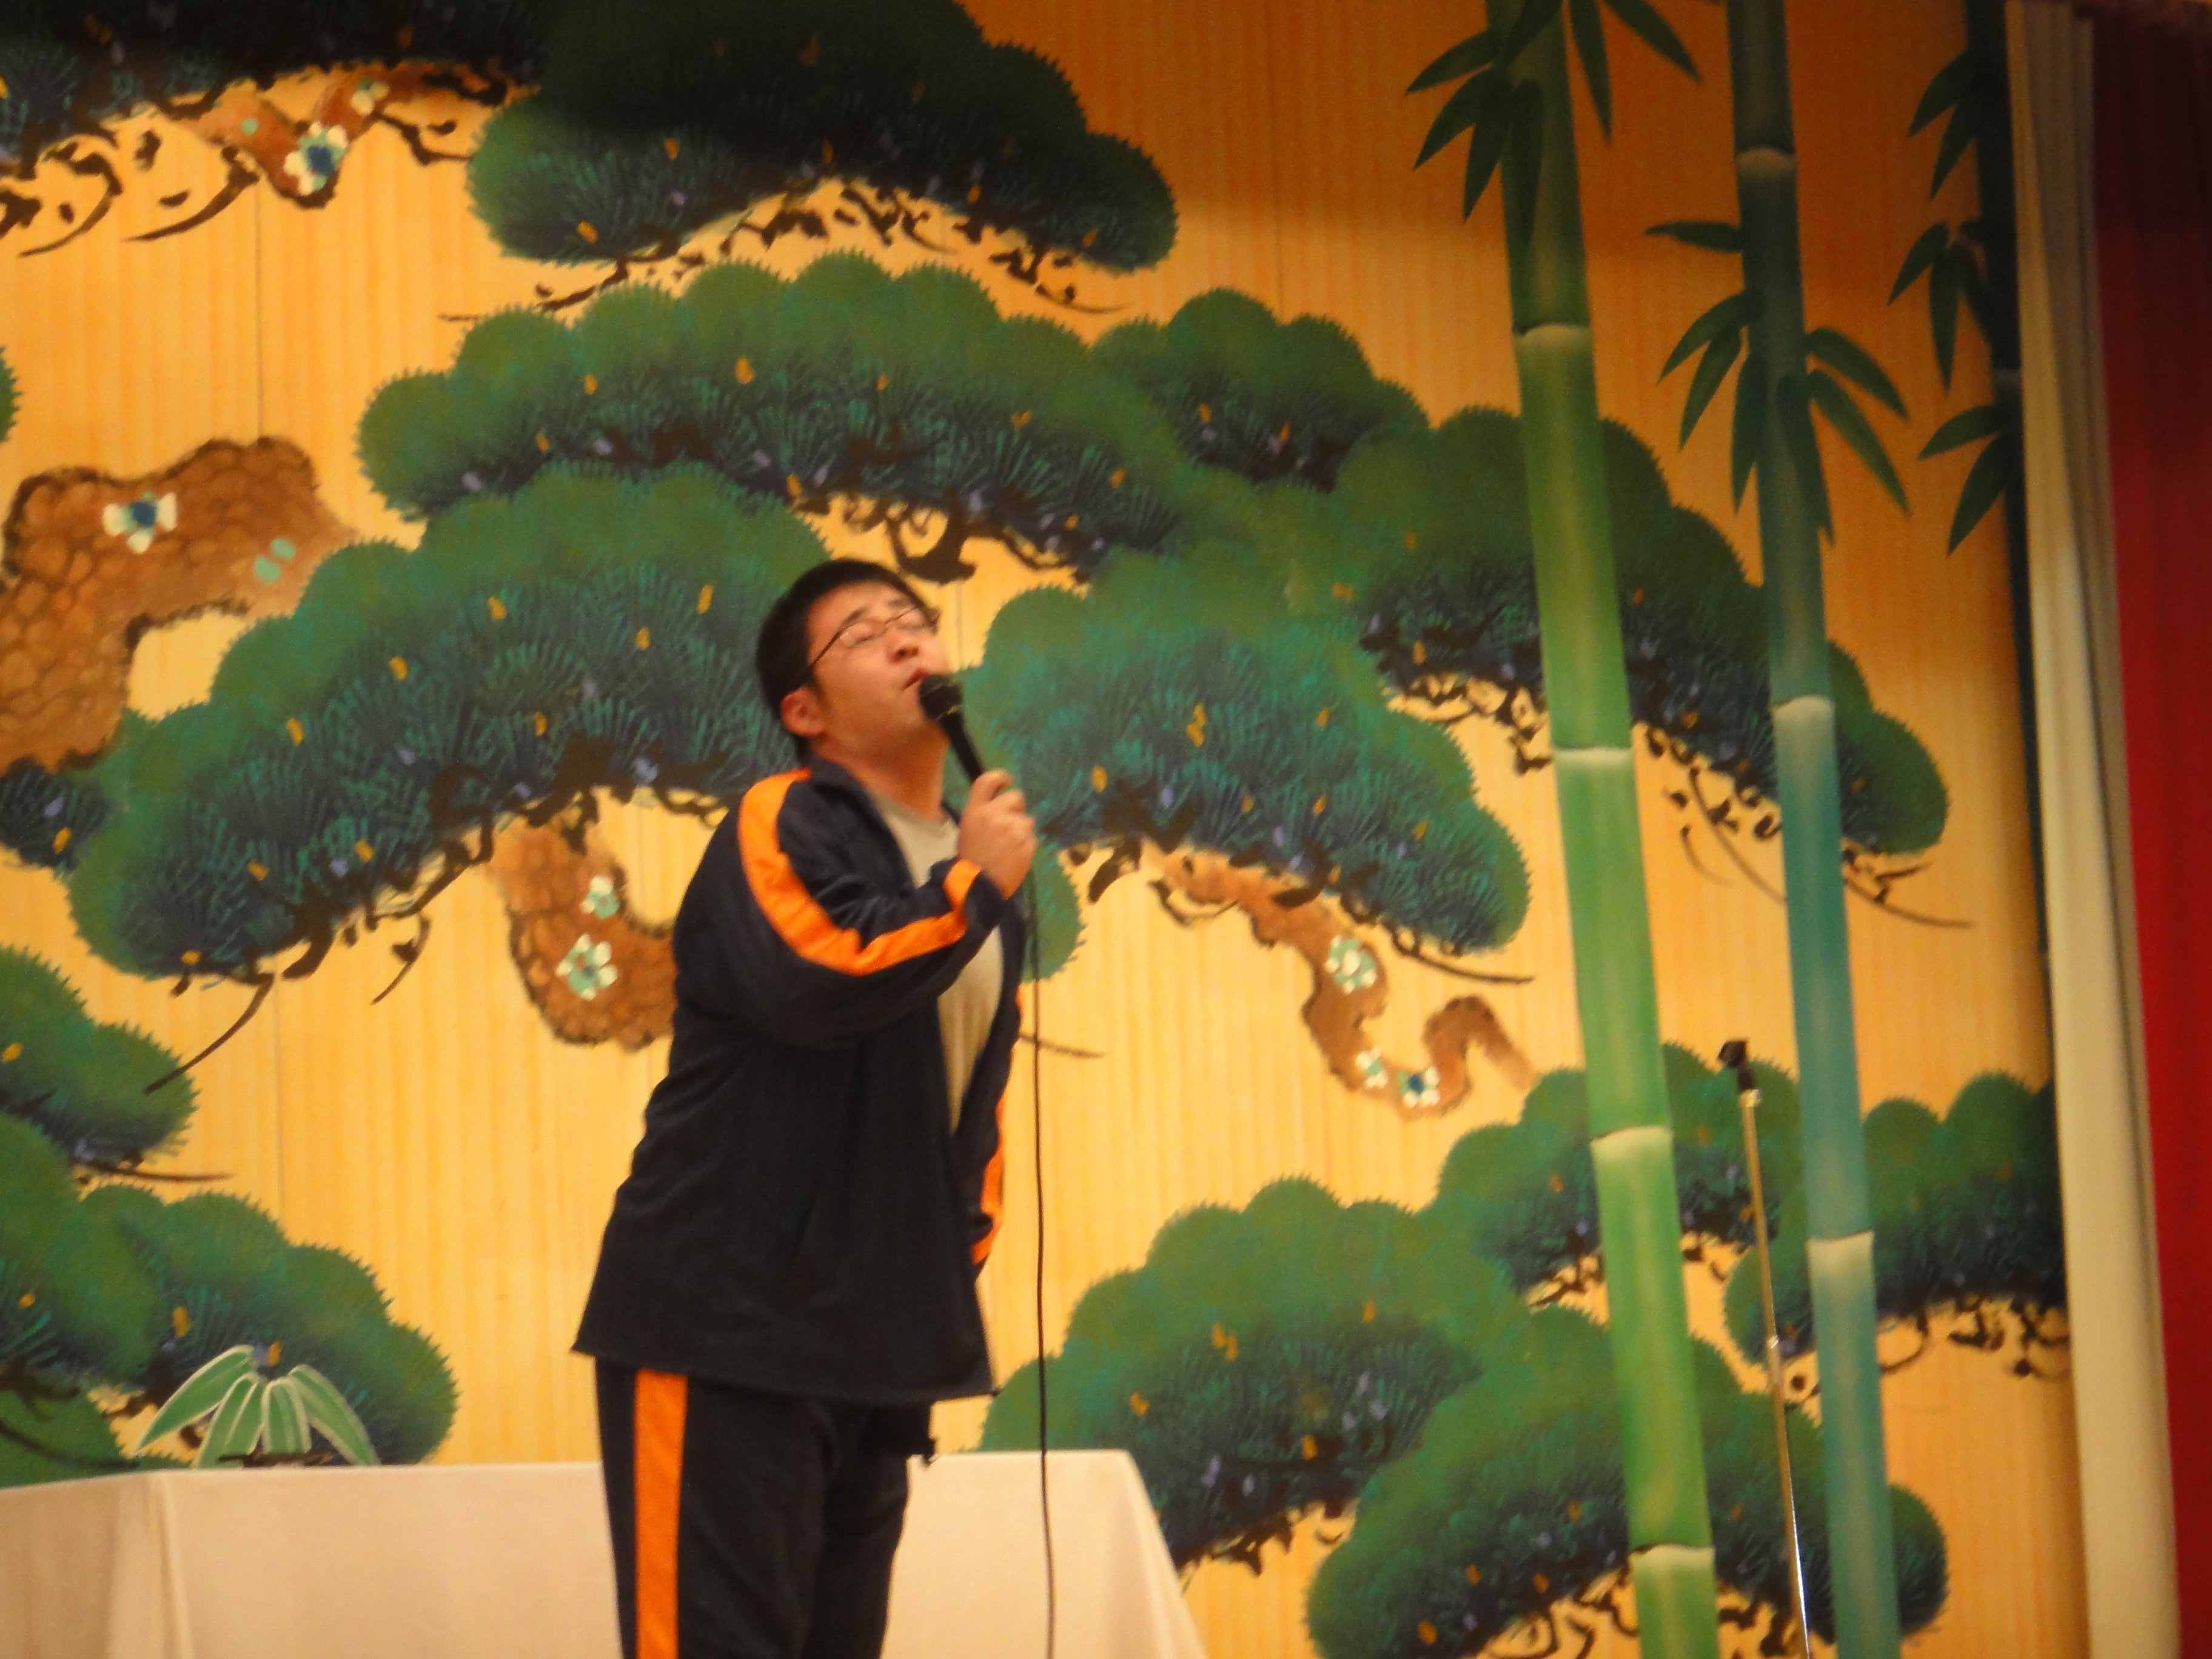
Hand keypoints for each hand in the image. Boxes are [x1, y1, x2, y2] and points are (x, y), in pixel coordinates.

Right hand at [958, 771, 1036, 898]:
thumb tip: (1000, 806)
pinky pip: (1031, 837)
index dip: (1000, 776)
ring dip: (1021, 829)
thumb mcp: (967, 829)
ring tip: (1009, 846)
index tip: (1006, 781)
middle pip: (1016, 797)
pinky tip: (1014, 856)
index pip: (988, 781)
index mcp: (976, 810)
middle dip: (1015, 807)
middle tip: (1008, 823)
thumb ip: (983, 813)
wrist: (979, 886)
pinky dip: (1026, 845)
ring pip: (1026, 820)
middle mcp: (996, 814)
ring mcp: (1014, 828)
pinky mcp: (1027, 843)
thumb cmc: (969, 858)